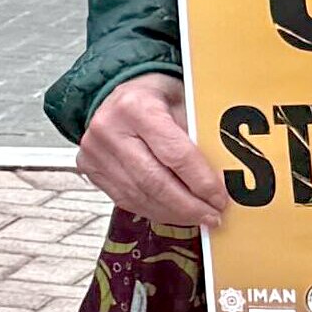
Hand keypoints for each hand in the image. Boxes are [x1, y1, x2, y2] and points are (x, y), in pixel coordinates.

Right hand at [79, 72, 226, 231]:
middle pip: (154, 181)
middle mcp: (109, 129)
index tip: (220, 199)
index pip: (174, 154)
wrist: (118, 93)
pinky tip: (172, 213)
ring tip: (196, 218)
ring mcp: (95, 151)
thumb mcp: (184, 101)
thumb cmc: (155, 96)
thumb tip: (222, 178)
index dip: (200, 182)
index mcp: (136, 107)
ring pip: (138, 196)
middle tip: (212, 217)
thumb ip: (198, 135)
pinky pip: (124, 199)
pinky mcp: (90, 168)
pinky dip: (153, 210)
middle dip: (188, 206)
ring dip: (172, 213)